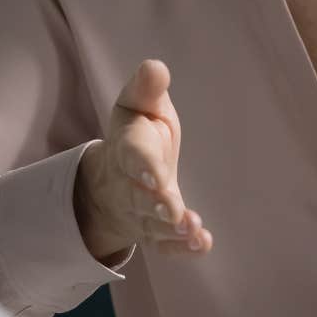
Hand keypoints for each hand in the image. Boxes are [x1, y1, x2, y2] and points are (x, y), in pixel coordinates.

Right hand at [73, 59, 213, 261]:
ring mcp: (141, 212)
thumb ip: (147, 89)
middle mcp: (130, 184)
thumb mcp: (139, 105)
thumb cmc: (138, 133)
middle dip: (155, 204)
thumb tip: (156, 66)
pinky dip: (181, 249)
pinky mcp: (154, 233)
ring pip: (152, 225)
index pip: (132, 156)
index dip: (143, 166)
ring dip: (172, 229)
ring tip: (192, 229)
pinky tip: (201, 245)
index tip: (157, 176)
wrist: (115, 177)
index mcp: (127, 146)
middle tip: (172, 212)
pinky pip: (164, 246)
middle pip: (139, 197)